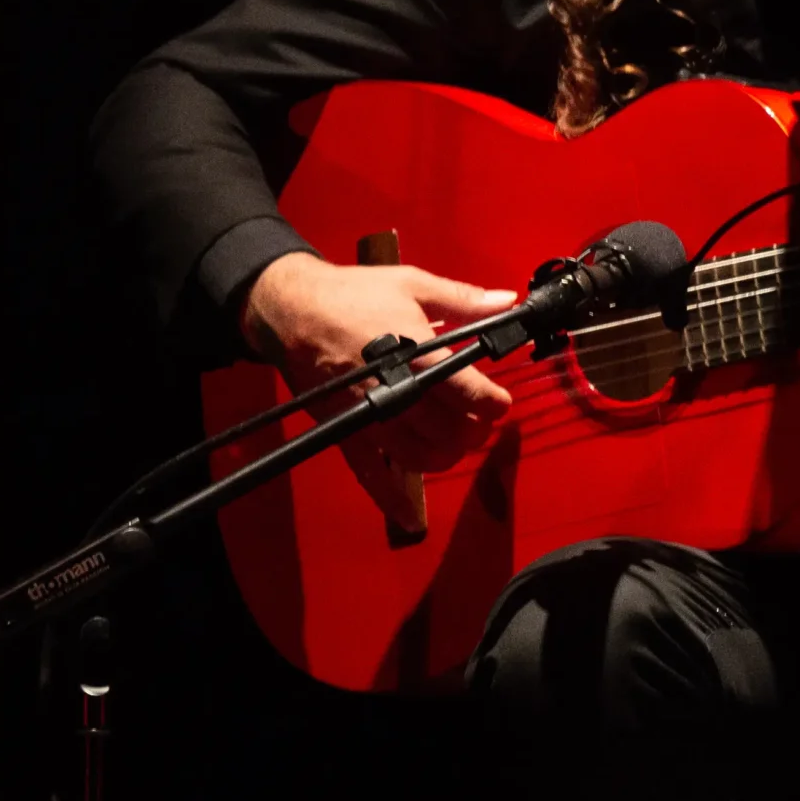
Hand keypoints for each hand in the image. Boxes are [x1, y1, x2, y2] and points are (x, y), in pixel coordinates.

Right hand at [240, 252, 519, 522]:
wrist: (292, 310)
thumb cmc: (354, 294)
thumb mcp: (413, 283)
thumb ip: (463, 299)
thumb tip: (507, 301)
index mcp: (414, 354)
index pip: (467, 392)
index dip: (492, 403)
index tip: (501, 404)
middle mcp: (394, 393)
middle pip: (449, 430)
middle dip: (474, 429)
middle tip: (480, 418)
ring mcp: (369, 418)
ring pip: (421, 457)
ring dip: (447, 456)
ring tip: (455, 441)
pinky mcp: (347, 433)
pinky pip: (371, 476)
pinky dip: (392, 500)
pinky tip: (410, 517)